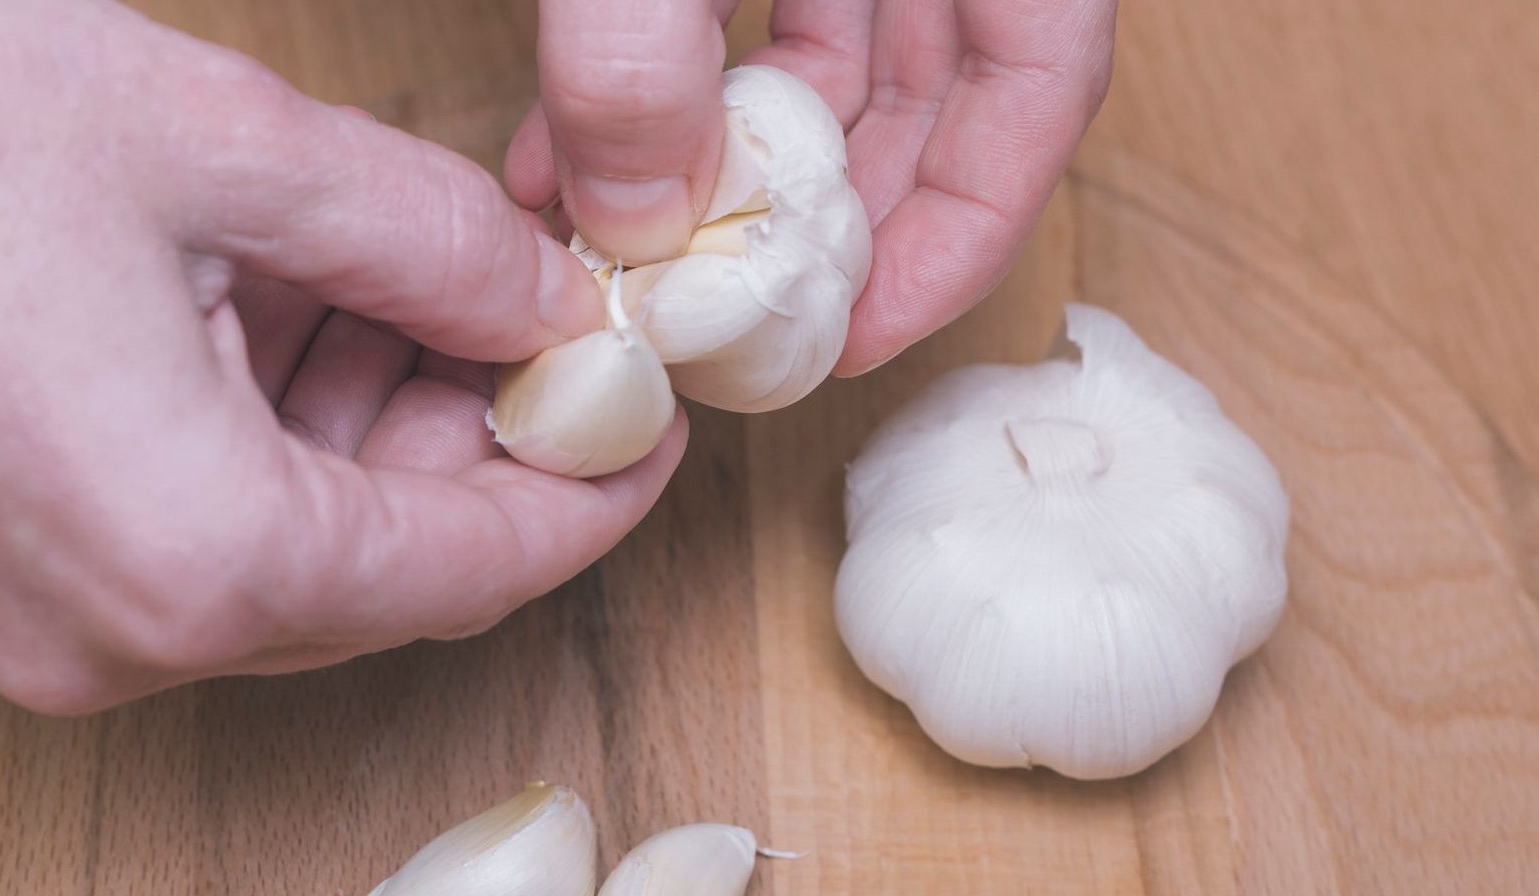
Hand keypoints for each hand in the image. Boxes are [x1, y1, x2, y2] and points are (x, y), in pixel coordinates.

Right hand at [0, 0, 684, 713]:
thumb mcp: (221, 147)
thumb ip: (431, 244)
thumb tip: (556, 305)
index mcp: (198, 553)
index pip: (480, 565)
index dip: (595, 491)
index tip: (655, 422)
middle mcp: (126, 627)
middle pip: (401, 566)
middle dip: (492, 437)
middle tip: (549, 319)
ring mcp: (61, 612)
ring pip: (313, 546)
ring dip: (392, 420)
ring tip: (427, 282)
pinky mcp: (25, 562)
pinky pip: (218, 522)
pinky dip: (294, 425)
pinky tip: (317, 302)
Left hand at [505, 0, 1115, 373]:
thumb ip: (646, 48)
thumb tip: (627, 217)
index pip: (1043, 88)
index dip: (968, 228)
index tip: (861, 335)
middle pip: (934, 99)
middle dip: (823, 222)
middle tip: (730, 323)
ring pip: (831, 62)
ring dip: (725, 170)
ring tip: (631, 254)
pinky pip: (740, 9)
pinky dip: (666, 91)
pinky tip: (571, 158)